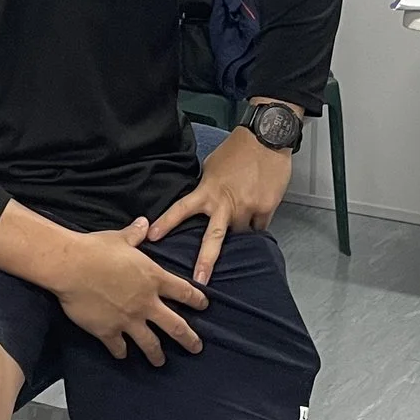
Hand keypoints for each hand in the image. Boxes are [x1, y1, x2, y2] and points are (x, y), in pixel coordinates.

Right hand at [52, 219, 208, 366]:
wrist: (71, 266)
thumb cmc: (96, 249)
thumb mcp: (120, 239)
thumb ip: (135, 234)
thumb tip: (143, 223)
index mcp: (153, 279)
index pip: (184, 292)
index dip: (197, 300)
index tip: (204, 306)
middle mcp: (146, 303)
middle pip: (176, 326)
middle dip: (189, 339)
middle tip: (196, 348)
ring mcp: (128, 320)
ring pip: (150, 344)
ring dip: (157, 355)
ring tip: (161, 362)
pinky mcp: (108, 331)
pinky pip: (119, 347)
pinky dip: (121, 352)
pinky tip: (122, 354)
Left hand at [149, 107, 295, 283]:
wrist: (267, 136)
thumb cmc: (238, 149)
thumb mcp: (212, 167)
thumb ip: (206, 188)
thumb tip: (202, 202)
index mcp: (207, 191)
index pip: (182, 209)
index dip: (167, 223)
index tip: (152, 237)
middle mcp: (225, 203)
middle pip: (213, 238)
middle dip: (205, 262)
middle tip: (198, 283)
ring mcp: (247, 207)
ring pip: (241, 234)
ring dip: (239, 231)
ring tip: (243, 215)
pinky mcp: (266, 208)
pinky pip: (260, 227)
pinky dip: (257, 223)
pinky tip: (259, 210)